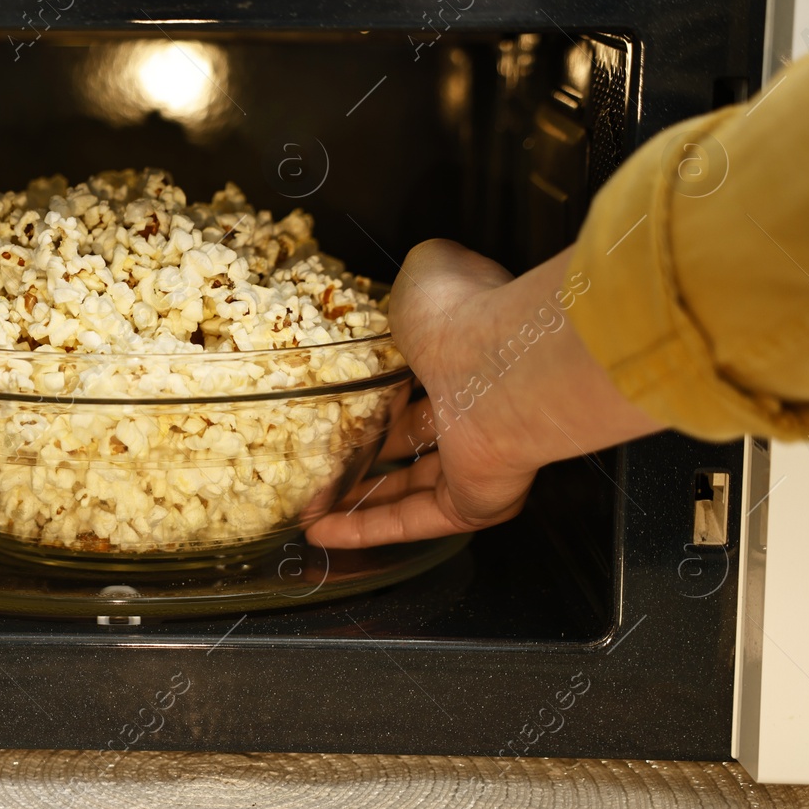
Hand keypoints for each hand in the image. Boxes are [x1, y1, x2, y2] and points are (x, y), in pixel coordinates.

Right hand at [306, 240, 660, 547]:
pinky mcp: (473, 501)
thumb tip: (404, 293)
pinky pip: (413, 522)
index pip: (419, 381)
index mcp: (465, 356)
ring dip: (357, 502)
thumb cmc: (465, 314)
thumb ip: (411, 286)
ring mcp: (477, 461)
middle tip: (318, 461)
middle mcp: (475, 410)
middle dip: (365, 454)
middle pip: (412, 442)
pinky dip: (366, 530)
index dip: (377, 394)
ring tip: (307, 509)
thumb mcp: (425, 273)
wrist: (500, 362)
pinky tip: (323, 534)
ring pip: (409, 490)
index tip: (339, 403)